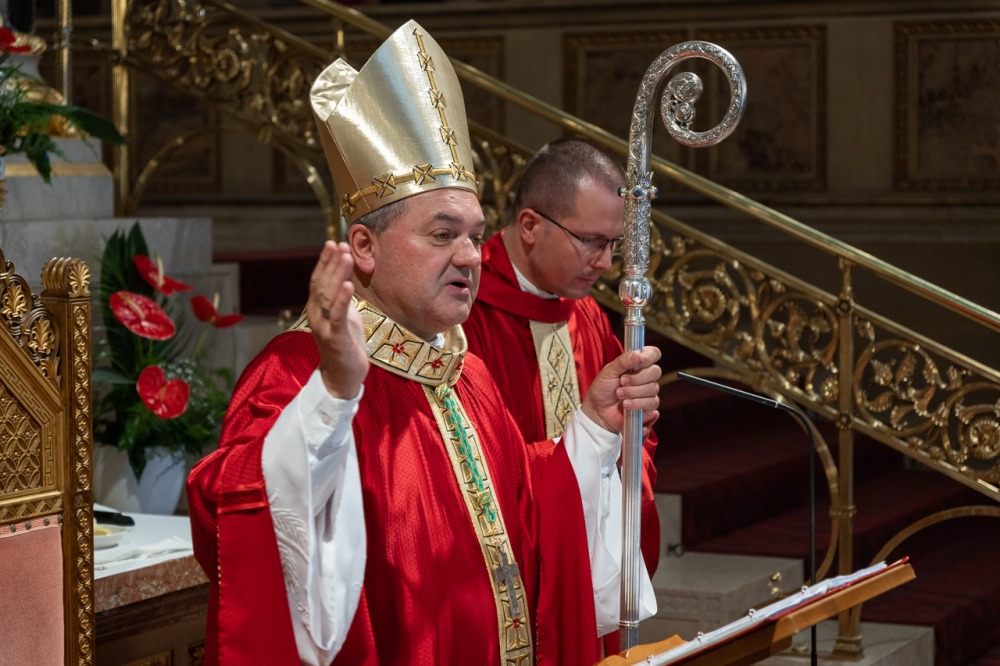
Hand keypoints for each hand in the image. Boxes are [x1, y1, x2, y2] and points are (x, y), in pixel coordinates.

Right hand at [308, 241, 368, 398]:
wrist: (343, 377)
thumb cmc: (345, 345)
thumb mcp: (344, 317)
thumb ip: (341, 299)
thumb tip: (345, 279)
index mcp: (318, 308)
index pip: (319, 279)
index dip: (325, 261)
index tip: (333, 243)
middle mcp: (317, 314)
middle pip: (321, 283)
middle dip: (331, 262)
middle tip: (340, 243)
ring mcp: (324, 326)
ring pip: (328, 295)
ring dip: (337, 273)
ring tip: (345, 256)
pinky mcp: (335, 337)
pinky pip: (338, 315)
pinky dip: (342, 299)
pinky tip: (347, 285)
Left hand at [581, 346, 661, 434]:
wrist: (598, 410)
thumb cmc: (603, 388)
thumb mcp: (608, 372)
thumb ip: (622, 361)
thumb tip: (637, 354)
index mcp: (638, 364)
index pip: (653, 353)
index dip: (649, 356)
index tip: (639, 361)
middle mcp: (646, 376)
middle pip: (656, 371)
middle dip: (637, 377)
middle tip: (621, 381)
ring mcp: (649, 391)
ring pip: (653, 388)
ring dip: (633, 391)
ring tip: (619, 394)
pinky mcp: (649, 407)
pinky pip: (652, 402)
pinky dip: (637, 403)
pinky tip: (626, 404)